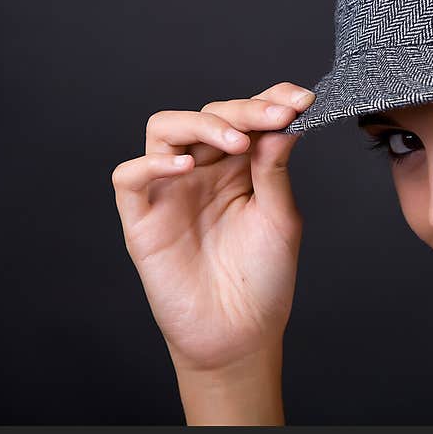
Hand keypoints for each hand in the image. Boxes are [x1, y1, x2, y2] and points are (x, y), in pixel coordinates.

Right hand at [112, 82, 313, 372]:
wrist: (240, 334)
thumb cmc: (263, 277)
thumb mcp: (279, 217)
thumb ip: (274, 169)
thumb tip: (283, 122)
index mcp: (239, 166)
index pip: (247, 117)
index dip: (270, 99)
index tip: (302, 99)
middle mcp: (204, 169)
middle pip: (210, 114)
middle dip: (245, 110)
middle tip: (275, 117)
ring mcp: (171, 189)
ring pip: (165, 128)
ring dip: (201, 125)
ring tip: (235, 143)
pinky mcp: (142, 217)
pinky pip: (129, 176)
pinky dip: (152, 163)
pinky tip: (185, 166)